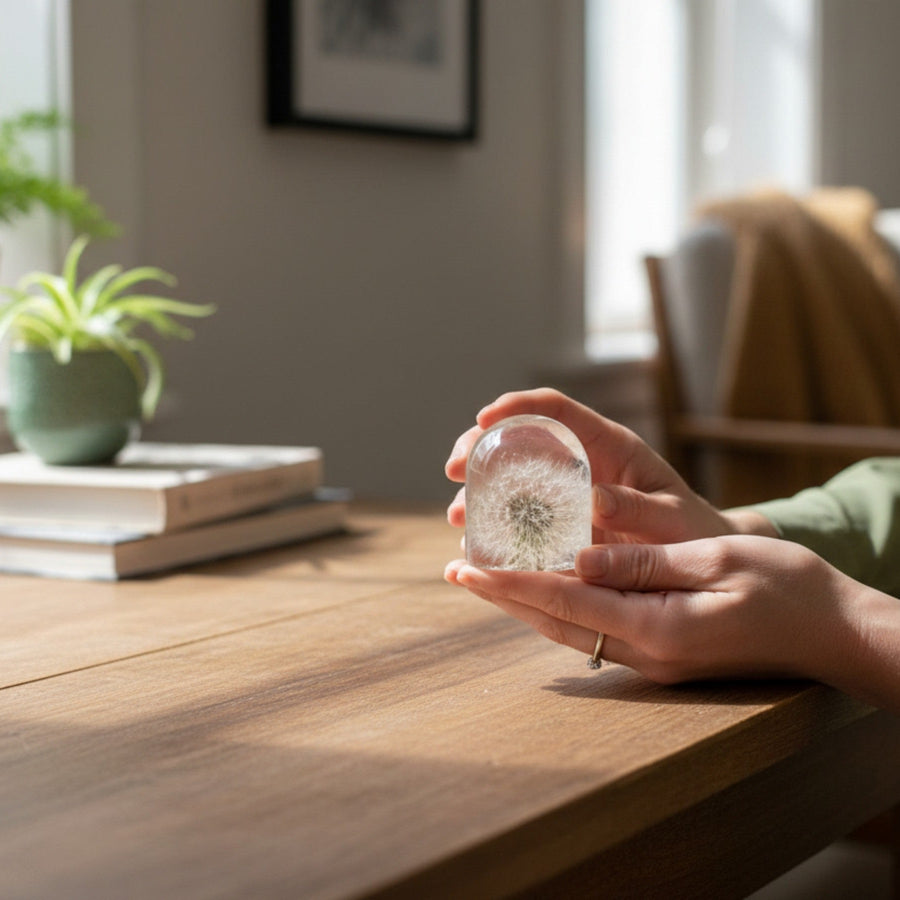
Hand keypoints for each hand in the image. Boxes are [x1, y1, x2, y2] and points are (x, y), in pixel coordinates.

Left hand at [445, 535, 859, 687]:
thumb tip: (581, 556)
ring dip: (524, 604)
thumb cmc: (787, 588)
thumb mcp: (719, 561)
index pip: (566, 600)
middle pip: (556, 621)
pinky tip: (543, 590)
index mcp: (659, 628)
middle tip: (457, 570)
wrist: (833, 634)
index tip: (467, 566)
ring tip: (484, 578)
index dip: (512, 582)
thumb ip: (645, 562)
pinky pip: (594, 632)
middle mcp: (647, 653)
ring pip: (570, 630)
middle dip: (502, 596)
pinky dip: (560, 609)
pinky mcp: (662, 655)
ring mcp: (654, 661)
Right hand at [446, 389, 774, 544]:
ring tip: (459, 516)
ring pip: (511, 477)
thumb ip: (639, 508)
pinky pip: (519, 516)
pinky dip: (493, 525)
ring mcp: (566, 493)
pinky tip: (476, 543)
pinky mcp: (559, 524)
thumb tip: (594, 500)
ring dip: (479, 492)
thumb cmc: (692, 534)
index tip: (484, 418)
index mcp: (609, 445)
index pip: (555, 409)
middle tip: (453, 470)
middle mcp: (581, 462)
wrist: (699, 566)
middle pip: (519, 438)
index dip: (517, 405)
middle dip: (480, 447)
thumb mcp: (673, 520)